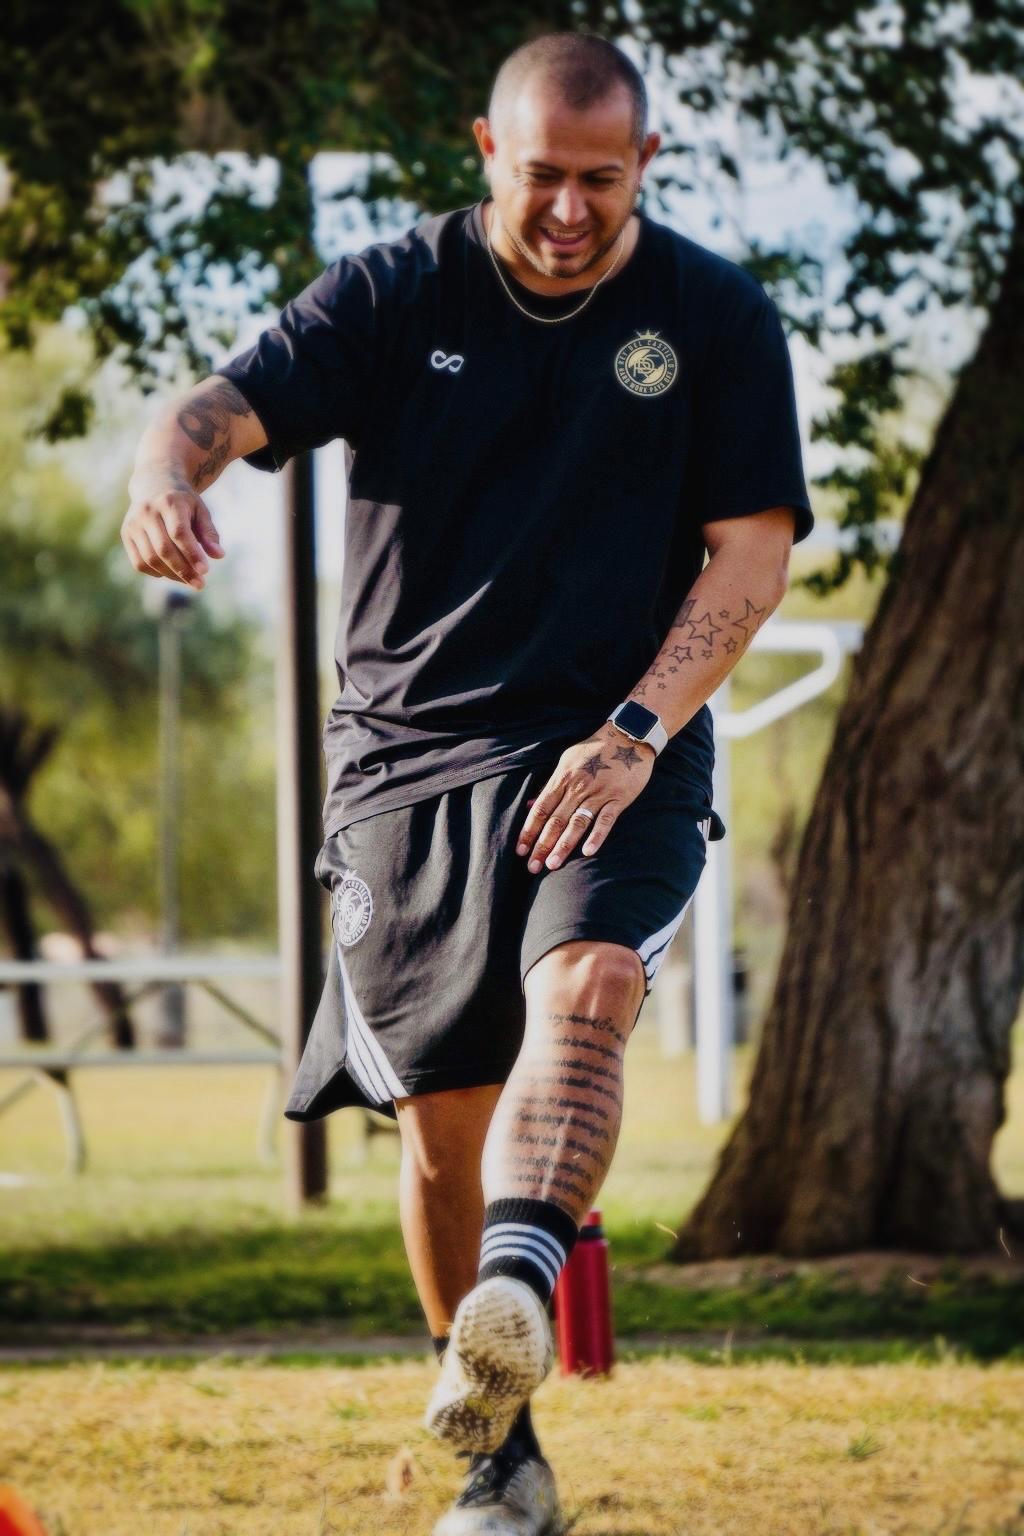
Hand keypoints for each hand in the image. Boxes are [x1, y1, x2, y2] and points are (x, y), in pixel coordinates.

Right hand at [121, 477, 223, 590]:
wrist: (154, 483)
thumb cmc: (183, 502)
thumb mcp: (200, 511)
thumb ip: (209, 533)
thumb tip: (219, 555)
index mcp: (169, 502)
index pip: (179, 533)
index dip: (192, 553)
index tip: (205, 571)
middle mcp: (147, 512)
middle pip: (163, 548)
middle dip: (183, 570)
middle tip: (200, 584)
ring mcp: (133, 523)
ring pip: (150, 558)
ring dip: (171, 575)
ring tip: (190, 580)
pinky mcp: (126, 534)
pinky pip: (139, 562)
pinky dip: (156, 573)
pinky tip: (172, 573)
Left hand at [516, 722, 655, 871]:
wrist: (627, 736)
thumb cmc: (594, 750)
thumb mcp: (567, 761)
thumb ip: (550, 785)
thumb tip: (531, 805)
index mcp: (562, 778)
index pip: (541, 809)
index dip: (529, 830)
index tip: (520, 849)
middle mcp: (577, 787)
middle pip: (555, 820)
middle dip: (542, 845)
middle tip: (532, 867)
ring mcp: (598, 793)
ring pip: (577, 823)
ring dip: (563, 845)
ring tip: (552, 864)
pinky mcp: (618, 798)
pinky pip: (606, 819)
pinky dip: (597, 836)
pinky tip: (587, 852)